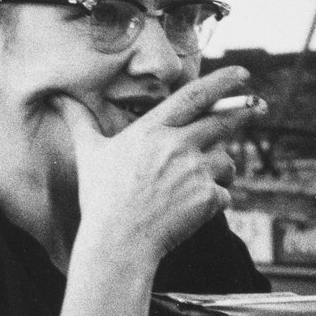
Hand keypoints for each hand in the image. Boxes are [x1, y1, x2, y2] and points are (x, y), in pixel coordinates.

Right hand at [52, 66, 254, 264]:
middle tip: (259, 104)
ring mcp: (196, 173)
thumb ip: (78, 120)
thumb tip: (56, 97)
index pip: (193, 97)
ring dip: (221, 167)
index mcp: (151, 130)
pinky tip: (192, 210)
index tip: (242, 73)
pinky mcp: (209, 200)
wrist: (119, 242)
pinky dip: (214, 200)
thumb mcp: (88, 153)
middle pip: (223, 121)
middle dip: (245, 109)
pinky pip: (224, 194)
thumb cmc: (100, 196)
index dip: (221, 82)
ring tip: (199, 179)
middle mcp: (178, 146)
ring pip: (226, 161)